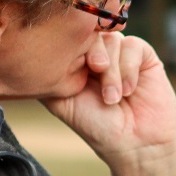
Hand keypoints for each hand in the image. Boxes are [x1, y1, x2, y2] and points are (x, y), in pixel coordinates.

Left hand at [41, 33, 175, 175]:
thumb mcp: (62, 101)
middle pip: (90, 32)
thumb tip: (30, 50)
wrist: (135, 144)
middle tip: (95, 70)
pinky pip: (133, 46)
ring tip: (114, 97)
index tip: (71, 69)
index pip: (68, 37)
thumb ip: (50, 74)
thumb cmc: (97, 127)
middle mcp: (99, 54)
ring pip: (112, 39)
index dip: (70, 46)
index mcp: (76, 62)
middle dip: (92, 51)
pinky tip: (129, 91)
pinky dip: (129, 68)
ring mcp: (122, 55)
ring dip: (112, 70)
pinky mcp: (145, 58)